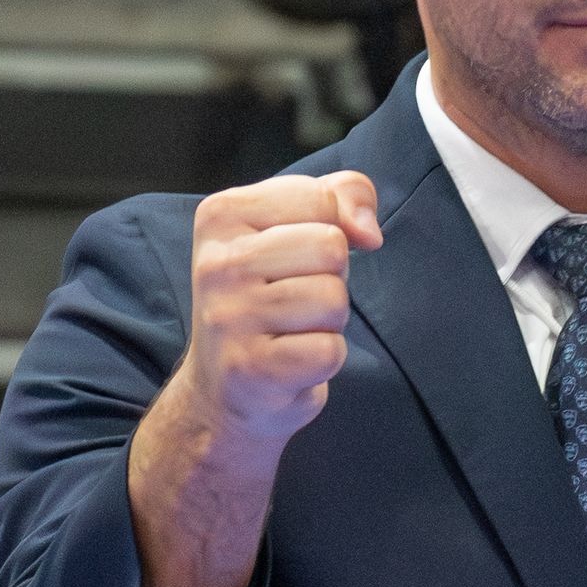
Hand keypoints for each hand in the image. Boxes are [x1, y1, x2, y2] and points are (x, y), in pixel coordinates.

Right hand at [181, 172, 381, 459]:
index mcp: (221, 215)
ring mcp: (229, 316)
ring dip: (329, 320)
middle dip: (332, 277)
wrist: (224, 390)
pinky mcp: (250, 367)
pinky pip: (329, 350)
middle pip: (330, 246)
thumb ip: (341, 196)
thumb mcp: (295, 229)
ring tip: (293, 331)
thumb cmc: (268, 300)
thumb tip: (369, 232)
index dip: (330, 230)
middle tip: (296, 301)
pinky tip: (292, 362)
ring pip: (332, 298)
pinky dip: (325, 359)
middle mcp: (217, 262)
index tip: (295, 259)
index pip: (319, 198)